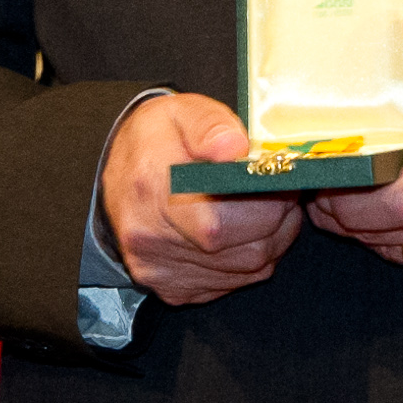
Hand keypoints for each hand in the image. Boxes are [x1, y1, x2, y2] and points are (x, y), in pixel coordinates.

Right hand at [101, 92, 303, 305]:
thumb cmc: (157, 140)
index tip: (277, 179)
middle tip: (282, 192)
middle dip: (278, 220)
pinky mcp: (172, 289)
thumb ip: (211, 126)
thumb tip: (236, 148)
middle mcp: (150, 238)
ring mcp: (159, 270)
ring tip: (267, 207)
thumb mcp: (182, 112)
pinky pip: (232, 284)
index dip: (267, 203)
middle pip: (244, 250)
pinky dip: (249, 260)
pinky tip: (243, 232)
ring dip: (271, 240)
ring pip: (248, 269)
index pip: (223, 222)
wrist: (120, 174)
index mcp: (150, 189)